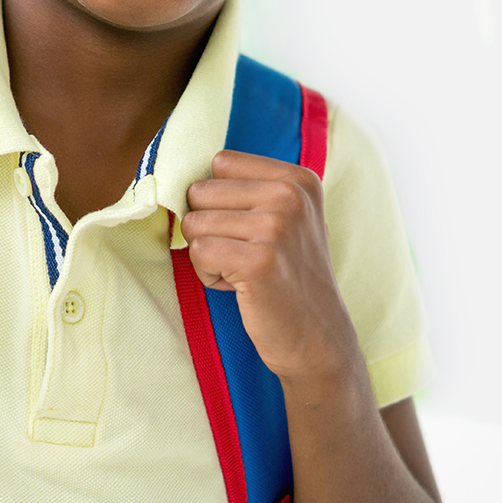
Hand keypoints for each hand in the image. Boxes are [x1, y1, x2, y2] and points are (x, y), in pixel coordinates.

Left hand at [182, 151, 361, 384]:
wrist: (317, 339)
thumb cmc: (289, 276)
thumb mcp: (287, 219)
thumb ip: (248, 191)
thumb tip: (183, 175)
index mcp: (298, 179)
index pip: (221, 163)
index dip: (218, 199)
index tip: (247, 229)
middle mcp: (290, 195)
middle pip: (201, 191)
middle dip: (209, 228)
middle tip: (244, 255)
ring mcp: (276, 227)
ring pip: (193, 222)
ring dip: (207, 254)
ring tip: (243, 271)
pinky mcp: (258, 260)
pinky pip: (198, 252)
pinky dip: (207, 275)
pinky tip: (239, 286)